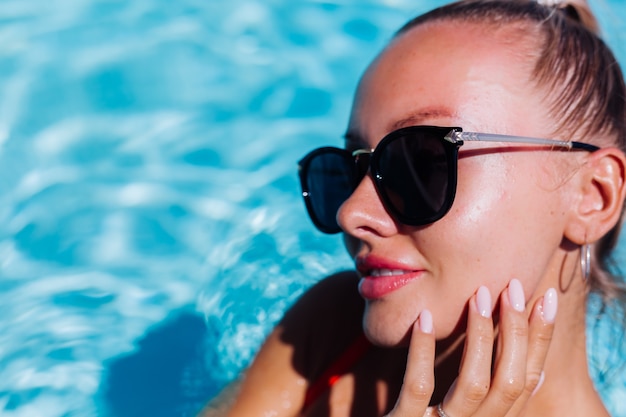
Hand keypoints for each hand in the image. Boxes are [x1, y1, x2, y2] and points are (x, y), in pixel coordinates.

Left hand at [385, 279, 556, 416]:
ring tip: (478, 295)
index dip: (540, 341)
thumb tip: (531, 363)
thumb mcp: (459, 408)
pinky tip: (423, 318)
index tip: (547, 298)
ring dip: (480, 336)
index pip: (526, 381)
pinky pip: (418, 388)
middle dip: (516, 332)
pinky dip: (422, 351)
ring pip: (473, 385)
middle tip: (514, 286)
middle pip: (509, 382)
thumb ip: (486, 390)